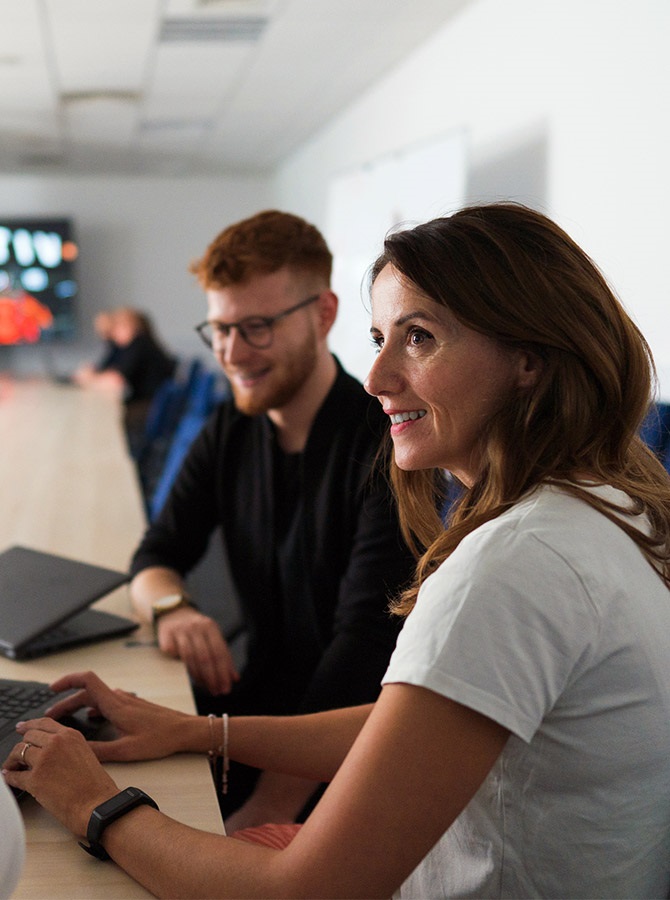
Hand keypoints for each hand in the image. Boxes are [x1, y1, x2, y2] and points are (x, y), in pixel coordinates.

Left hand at [2, 718, 118, 836]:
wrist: (97, 805)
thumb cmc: (95, 785)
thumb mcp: (85, 754)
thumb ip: (66, 747)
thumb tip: (46, 751)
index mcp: (71, 735)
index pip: (44, 723)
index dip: (29, 725)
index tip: (21, 728)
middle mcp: (56, 743)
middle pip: (29, 736)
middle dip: (21, 745)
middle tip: (17, 754)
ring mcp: (44, 759)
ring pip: (18, 752)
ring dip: (12, 761)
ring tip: (12, 767)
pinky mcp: (34, 779)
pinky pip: (14, 776)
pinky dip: (10, 777)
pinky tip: (10, 778)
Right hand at [35, 671, 194, 761]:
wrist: (185, 730)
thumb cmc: (161, 739)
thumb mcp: (127, 750)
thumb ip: (100, 751)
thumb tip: (76, 750)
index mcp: (116, 705)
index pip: (87, 680)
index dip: (68, 680)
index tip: (52, 689)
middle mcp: (120, 698)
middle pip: (87, 691)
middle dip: (66, 701)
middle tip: (51, 715)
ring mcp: (128, 701)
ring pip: (97, 696)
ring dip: (79, 704)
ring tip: (66, 718)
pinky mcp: (133, 706)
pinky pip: (108, 701)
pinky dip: (94, 706)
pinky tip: (92, 718)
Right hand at [156, 607, 239, 695]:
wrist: (173, 613)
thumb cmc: (197, 630)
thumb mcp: (212, 637)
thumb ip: (223, 656)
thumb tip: (234, 678)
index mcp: (210, 626)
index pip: (220, 652)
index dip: (224, 672)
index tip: (226, 688)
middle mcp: (196, 626)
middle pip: (206, 657)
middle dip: (212, 678)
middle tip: (216, 691)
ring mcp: (180, 630)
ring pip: (190, 658)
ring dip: (198, 676)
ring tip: (205, 687)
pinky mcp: (166, 635)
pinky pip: (174, 655)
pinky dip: (180, 666)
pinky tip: (186, 675)